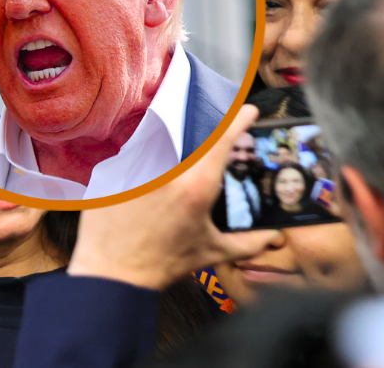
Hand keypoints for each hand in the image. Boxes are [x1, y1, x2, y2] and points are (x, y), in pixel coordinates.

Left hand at [67, 106, 279, 289]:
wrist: (113, 273)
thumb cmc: (162, 264)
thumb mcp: (211, 253)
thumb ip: (247, 242)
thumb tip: (271, 235)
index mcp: (195, 186)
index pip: (222, 141)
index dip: (238, 120)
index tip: (247, 110)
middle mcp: (165, 171)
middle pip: (190, 140)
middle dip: (202, 142)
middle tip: (208, 152)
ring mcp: (135, 168)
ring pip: (160, 147)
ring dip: (170, 155)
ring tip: (168, 182)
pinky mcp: (112, 171)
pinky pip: (133, 159)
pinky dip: (144, 167)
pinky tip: (145, 187)